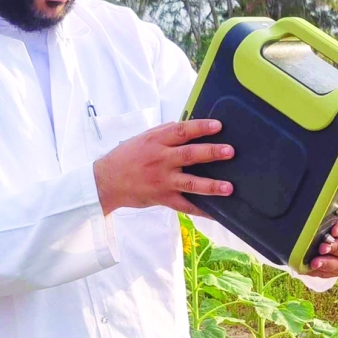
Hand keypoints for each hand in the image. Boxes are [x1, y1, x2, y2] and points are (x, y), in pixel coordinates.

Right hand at [94, 119, 233, 215]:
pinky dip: (202, 210)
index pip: (181, 131)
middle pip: (189, 155)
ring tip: (228, 187)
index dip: (200, 127)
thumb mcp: (143, 138)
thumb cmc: (126, 157)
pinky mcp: (163, 198)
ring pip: (190, 183)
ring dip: (211, 185)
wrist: (106, 181)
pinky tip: (217, 213)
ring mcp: (163, 181)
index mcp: (156, 141)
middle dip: (211, 153)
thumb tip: (187, 125)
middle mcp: (161, 160)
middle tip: (230, 151)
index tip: (218, 125)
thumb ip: (165, 132)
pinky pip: (185, 206)